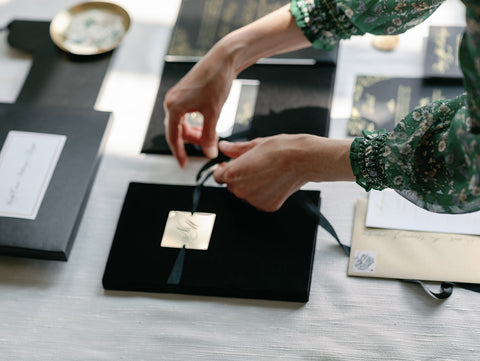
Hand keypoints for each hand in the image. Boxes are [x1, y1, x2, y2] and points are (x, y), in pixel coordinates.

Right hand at [163, 4, 310, 166]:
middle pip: (175, 130)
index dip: (179, 153)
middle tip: (203, 150)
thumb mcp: (214, 113)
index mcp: (174, 107)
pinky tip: (204, 126)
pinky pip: (184, 115)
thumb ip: (209, 136)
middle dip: (189, 143)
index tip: (184, 165)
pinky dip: (193, 124)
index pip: (173, 137)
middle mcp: (171, 101)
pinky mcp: (184, 93)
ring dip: (192, 133)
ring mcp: (176, 96)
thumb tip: (209, 154)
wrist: (223, 59)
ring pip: (180, 123)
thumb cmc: (217, 82)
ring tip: (207, 138)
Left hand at [213, 134, 353, 211]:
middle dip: (239, 177)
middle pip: (232, 186)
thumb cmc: (280, 149)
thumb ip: (235, 149)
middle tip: (254, 165)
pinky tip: (273, 181)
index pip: (218, 177)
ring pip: (246, 194)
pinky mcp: (267, 206)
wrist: (303, 159)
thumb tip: (223, 147)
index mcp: (233, 174)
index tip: (229, 165)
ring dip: (251, 185)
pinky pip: (259, 200)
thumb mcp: (254, 145)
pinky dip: (264, 193)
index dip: (223, 170)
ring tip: (266, 172)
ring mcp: (254, 200)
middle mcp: (241, 190)